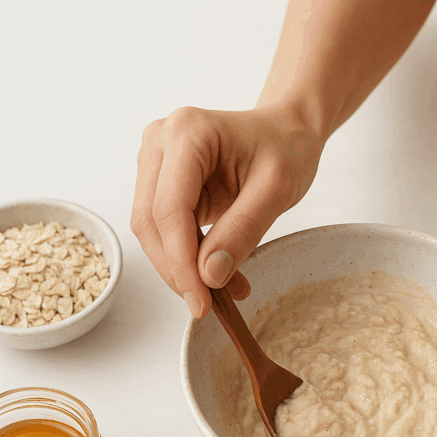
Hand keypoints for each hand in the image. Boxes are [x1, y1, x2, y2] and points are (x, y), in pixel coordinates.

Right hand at [131, 104, 323, 314]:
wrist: (285, 131)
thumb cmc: (285, 148)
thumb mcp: (277, 190)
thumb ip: (243, 231)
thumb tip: (208, 276)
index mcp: (187, 132)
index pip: (169, 209)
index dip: (180, 261)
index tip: (201, 301)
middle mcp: (159, 140)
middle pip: (151, 222)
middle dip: (177, 270)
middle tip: (209, 305)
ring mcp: (154, 159)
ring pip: (151, 229)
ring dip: (181, 267)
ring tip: (224, 290)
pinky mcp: (159, 180)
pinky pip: (163, 227)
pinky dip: (186, 256)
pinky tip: (216, 272)